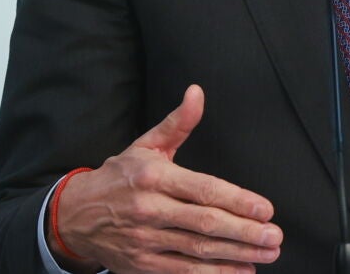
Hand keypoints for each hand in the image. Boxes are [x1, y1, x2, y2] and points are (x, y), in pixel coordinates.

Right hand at [52, 84, 282, 273]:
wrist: (75, 216)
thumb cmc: (118, 178)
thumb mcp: (145, 146)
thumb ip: (177, 123)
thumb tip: (197, 93)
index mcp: (153, 176)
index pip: (203, 189)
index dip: (237, 200)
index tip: (265, 208)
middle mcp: (150, 208)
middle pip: (205, 222)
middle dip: (245, 230)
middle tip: (274, 234)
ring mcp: (146, 240)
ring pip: (199, 250)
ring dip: (238, 253)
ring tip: (267, 252)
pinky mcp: (143, 265)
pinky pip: (184, 270)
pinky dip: (215, 273)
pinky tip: (241, 269)